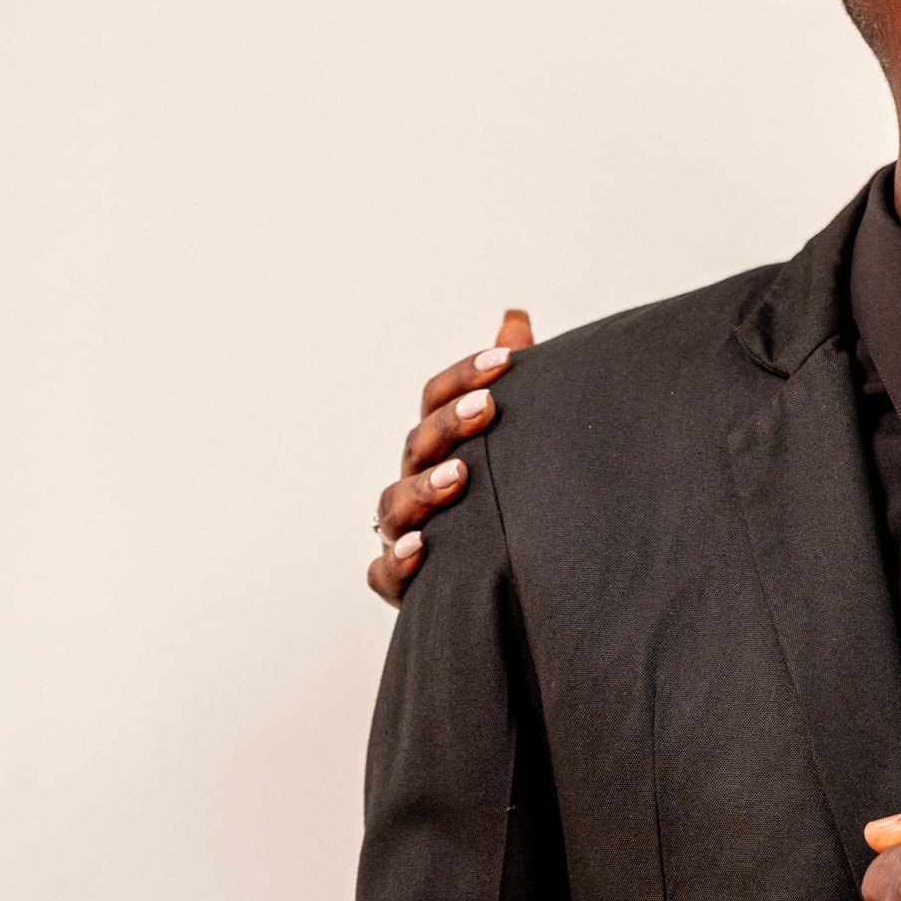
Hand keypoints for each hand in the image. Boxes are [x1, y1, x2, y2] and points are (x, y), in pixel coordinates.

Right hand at [367, 310, 533, 604]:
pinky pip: (386, 572)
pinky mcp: (404, 583)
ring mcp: (403, 531)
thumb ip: (511, 380)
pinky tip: (422, 548)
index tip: (507, 357)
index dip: (466, 375)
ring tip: (460, 477)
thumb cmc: (502, 496)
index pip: (437, 399)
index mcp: (439, 445)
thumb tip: (514, 317)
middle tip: (488, 408)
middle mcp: (415, 482)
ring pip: (395, 506)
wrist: (505, 576)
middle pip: (417, 445)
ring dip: (425, 488)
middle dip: (450, 425)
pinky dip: (399, 561)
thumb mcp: (512, 438)